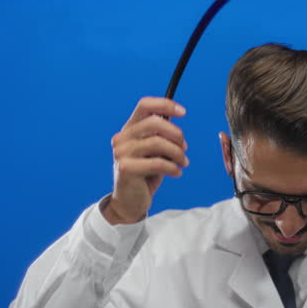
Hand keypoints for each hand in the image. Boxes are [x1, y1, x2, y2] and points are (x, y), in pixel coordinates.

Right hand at [105, 97, 189, 224]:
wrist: (130, 202)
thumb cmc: (145, 175)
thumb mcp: (155, 152)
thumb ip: (161, 136)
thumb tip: (175, 121)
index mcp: (129, 129)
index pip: (144, 105)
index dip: (165, 105)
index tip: (183, 112)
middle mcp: (122, 138)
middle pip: (155, 122)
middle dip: (176, 134)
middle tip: (185, 148)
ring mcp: (122, 153)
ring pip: (158, 142)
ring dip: (177, 153)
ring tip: (183, 163)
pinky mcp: (126, 168)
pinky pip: (158, 162)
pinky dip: (173, 168)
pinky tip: (177, 173)